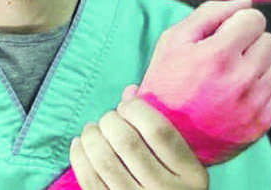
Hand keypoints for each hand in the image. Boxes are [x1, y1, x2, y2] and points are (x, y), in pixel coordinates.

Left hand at [69, 96, 207, 189]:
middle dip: (110, 121)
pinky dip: (79, 157)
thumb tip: (129, 91)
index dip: (136, 109)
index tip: (126, 106)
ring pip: (105, 161)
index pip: (158, 130)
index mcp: (191, 174)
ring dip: (91, 137)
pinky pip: (90, 180)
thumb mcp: (182, 163)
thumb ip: (161, 127)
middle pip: (127, 142)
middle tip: (108, 119)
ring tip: (91, 129)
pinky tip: (79, 144)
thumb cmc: (174, 185)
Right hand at [138, 0, 270, 163]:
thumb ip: (211, 13)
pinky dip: (262, 89)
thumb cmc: (166, 84)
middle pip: (269, 41)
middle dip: (248, 43)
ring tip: (230, 77)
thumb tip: (247, 1)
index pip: (254, 19)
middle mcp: (239, 80)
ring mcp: (252, 105)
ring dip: (257, 66)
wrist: (162, 139)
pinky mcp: (259, 125)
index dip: (237, 23)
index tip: (222, 36)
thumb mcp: (174, 41)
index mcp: (217, 55)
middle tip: (224, 57)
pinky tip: (238, 94)